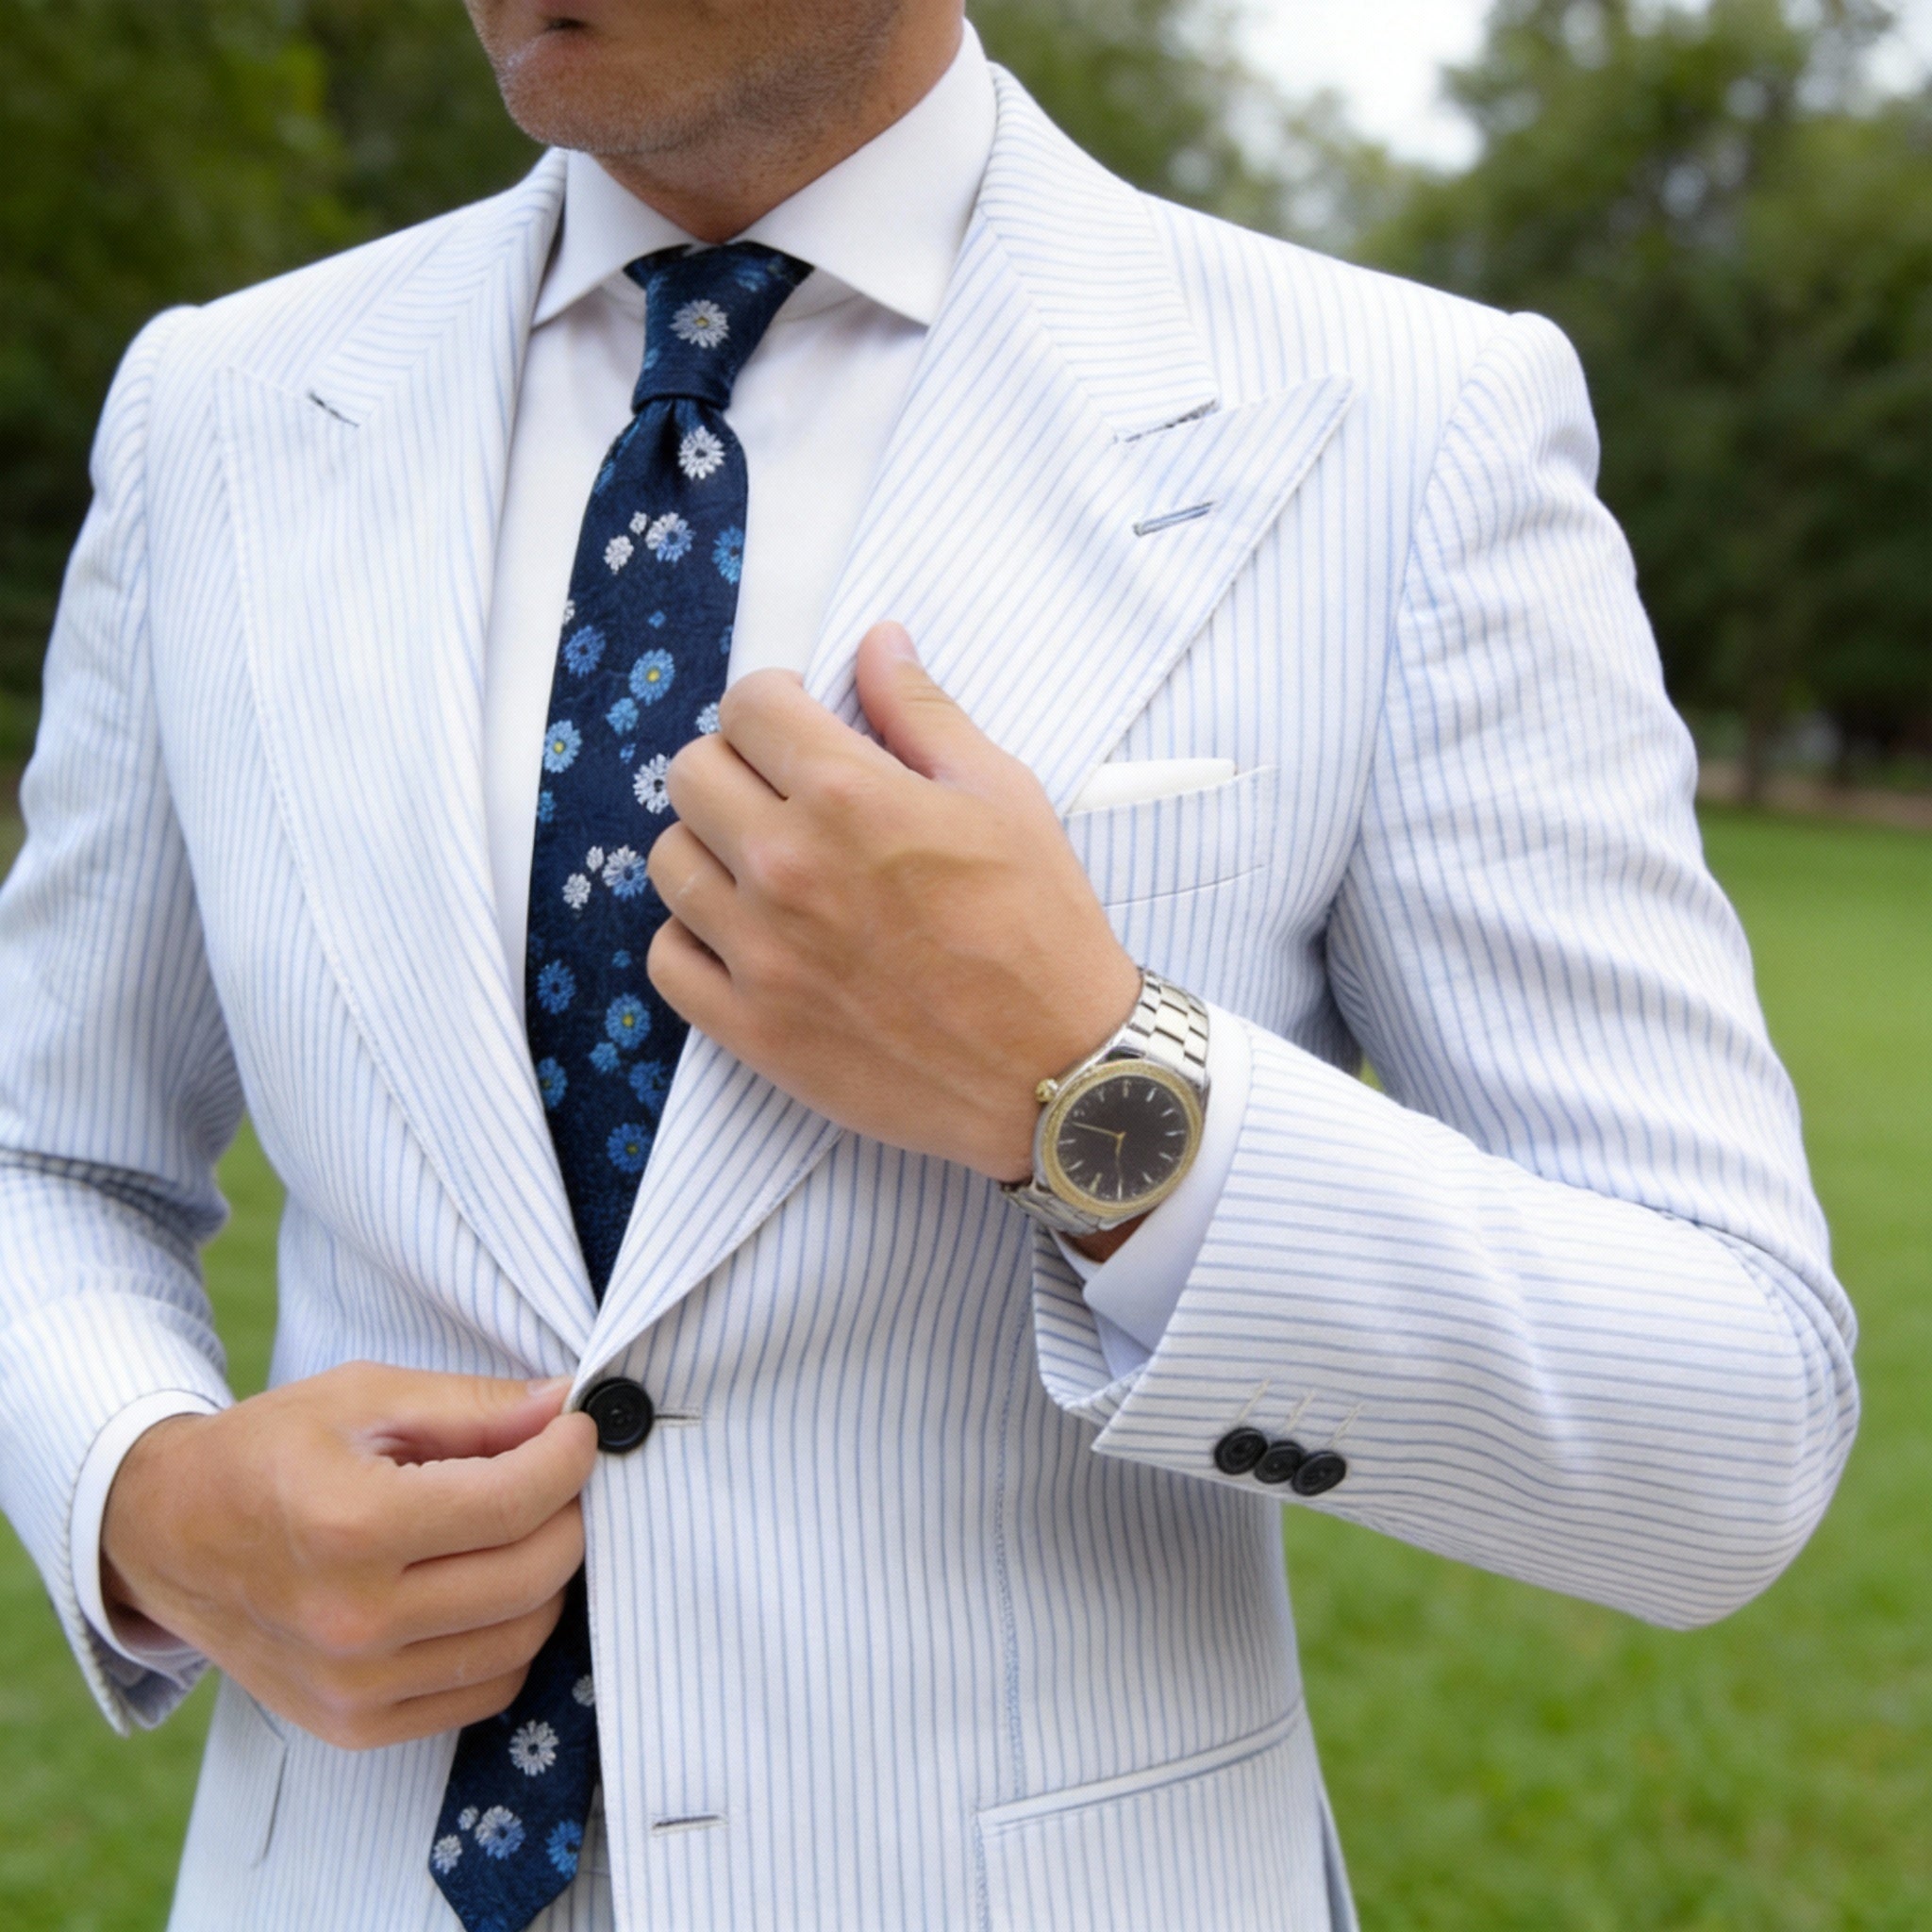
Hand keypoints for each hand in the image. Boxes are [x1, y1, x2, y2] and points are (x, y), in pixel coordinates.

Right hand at [100, 1364, 597, 1749]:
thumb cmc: (269, 1452)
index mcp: (352, 1525)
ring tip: (520, 1528)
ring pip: (522, 1637)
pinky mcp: (355, 1726)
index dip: (570, 1457)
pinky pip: (486, 1690)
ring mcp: (353, 1687)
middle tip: (555, 1476)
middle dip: (569, 1514)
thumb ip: (476, 1406)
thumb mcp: (367, 1396)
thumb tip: (568, 1407)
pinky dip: (510, 1636)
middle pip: (533, 1574)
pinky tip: (484, 1585)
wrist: (168, 1534)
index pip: (517, 1501)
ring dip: (548, 1577)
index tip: (579, 1431)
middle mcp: (353, 1620)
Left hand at [645, 621, 1141, 1182]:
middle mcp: (788, 868)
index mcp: (850, 798)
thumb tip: (877, 642)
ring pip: (670, 861)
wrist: (1056, 1070)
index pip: (748, 705)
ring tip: (766, 867)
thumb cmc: (1042, 928)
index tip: (798, 727)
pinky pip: (668, 960)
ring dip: (711, 850)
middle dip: (735, 767)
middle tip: (782, 794)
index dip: (774, 705)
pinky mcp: (753, 1029)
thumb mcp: (1002, 795)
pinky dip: (695, 939)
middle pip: (691, 774)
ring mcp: (762, 953)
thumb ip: (922, 712)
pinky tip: (746, 935)